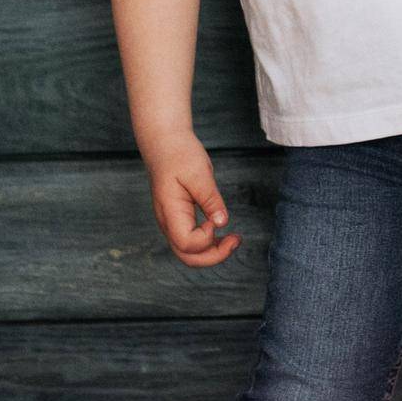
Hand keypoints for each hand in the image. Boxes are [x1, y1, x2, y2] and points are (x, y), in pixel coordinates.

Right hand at [142, 131, 240, 266]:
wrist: (165, 144)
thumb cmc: (180, 155)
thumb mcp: (199, 173)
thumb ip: (210, 199)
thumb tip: (221, 222)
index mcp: (170, 212)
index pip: (185, 243)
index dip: (205, 238)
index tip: (216, 219)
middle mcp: (168, 223)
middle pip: (187, 256)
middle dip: (213, 256)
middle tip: (236, 241)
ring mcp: (172, 222)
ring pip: (189, 251)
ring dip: (212, 251)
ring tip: (234, 239)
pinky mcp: (179, 218)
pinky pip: (191, 239)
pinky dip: (208, 242)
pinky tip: (223, 234)